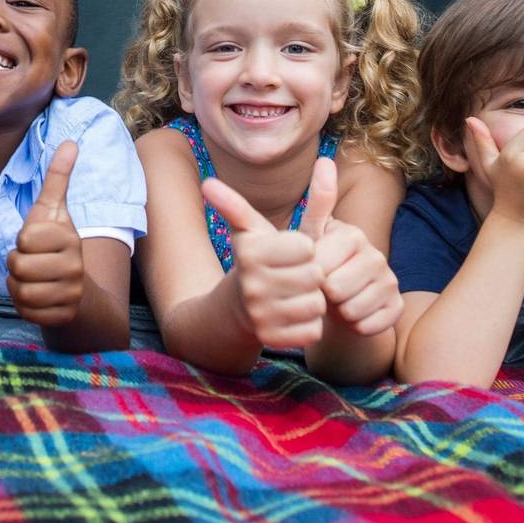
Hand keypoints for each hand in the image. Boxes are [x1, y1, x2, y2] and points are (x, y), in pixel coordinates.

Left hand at [6, 142, 82, 326]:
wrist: (78, 289)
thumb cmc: (56, 244)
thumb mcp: (54, 210)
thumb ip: (58, 177)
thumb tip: (70, 142)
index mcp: (69, 238)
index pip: (24, 240)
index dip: (21, 242)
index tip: (34, 243)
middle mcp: (75, 266)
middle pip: (18, 267)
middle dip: (16, 265)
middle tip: (30, 263)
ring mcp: (70, 293)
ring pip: (20, 291)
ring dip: (17, 286)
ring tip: (31, 279)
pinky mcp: (63, 316)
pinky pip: (26, 312)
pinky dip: (24, 306)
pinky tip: (36, 297)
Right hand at [203, 178, 326, 349]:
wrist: (234, 309)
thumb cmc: (253, 262)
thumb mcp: (249, 231)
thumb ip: (236, 204)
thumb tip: (207, 182)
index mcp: (249, 254)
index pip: (307, 246)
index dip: (305, 248)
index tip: (291, 252)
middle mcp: (251, 286)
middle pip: (315, 275)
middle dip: (311, 274)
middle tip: (296, 275)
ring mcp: (260, 316)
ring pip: (317, 304)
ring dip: (313, 299)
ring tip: (296, 294)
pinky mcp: (271, 340)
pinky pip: (312, 330)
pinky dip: (309, 323)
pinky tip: (294, 316)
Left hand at [299, 155, 401, 336]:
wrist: (333, 300)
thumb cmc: (314, 264)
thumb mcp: (306, 235)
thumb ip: (315, 202)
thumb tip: (324, 159)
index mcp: (352, 234)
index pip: (320, 265)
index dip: (309, 275)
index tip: (312, 270)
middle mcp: (376, 254)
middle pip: (337, 289)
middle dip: (323, 295)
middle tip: (324, 288)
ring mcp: (390, 281)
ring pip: (352, 310)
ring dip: (338, 311)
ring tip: (337, 300)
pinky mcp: (396, 307)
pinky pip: (369, 326)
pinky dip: (355, 326)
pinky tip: (353, 313)